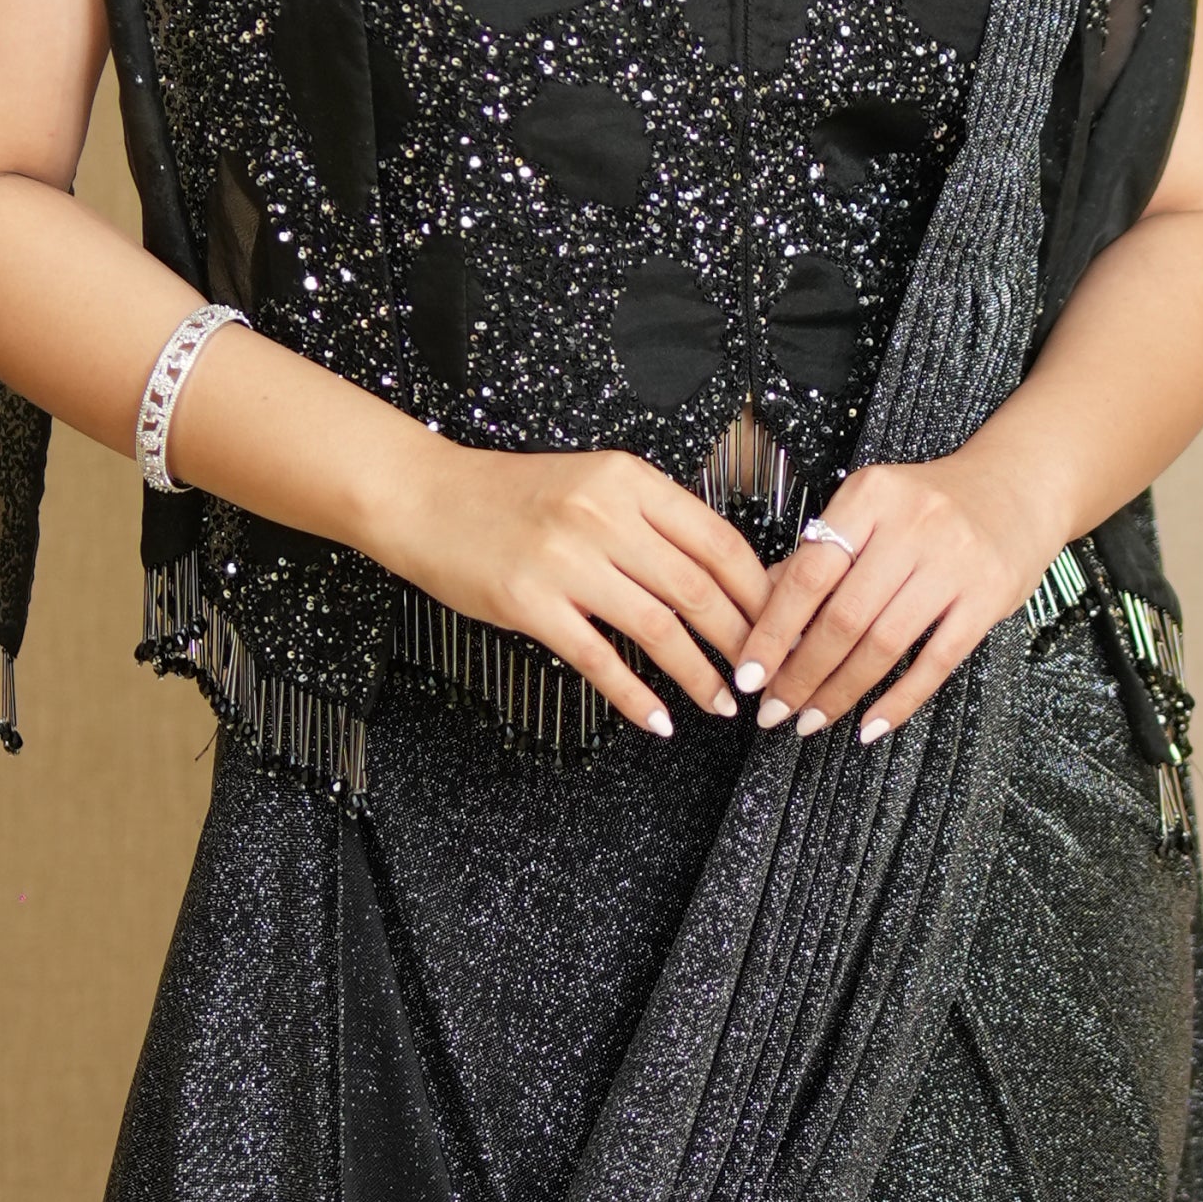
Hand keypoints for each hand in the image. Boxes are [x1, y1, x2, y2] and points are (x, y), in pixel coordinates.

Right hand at [378, 442, 766, 732]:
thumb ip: (650, 519)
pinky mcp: (530, 603)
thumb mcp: (591, 483)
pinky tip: (657, 720)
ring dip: (698, 675)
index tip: (778, 627)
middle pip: (698, 589)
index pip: (718, 541)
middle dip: (742, 642)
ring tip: (721, 704)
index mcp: (628, 480)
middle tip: (762, 677)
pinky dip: (635, 696)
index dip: (758, 592)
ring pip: (658, 627)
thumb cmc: (509, 495)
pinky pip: (599, 659)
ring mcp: (566, 560)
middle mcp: (603, 515)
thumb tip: (716, 575)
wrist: (424, 497)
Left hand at [728, 446, 1060, 740]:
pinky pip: (935, 662)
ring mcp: (955, 562)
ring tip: (812, 719)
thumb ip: (820, 553)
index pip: (809, 574)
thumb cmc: (932, 504)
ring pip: (884, 644)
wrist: (1017, 487)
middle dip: (802, 673)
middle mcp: (914, 525)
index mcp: (871, 495)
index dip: (773, 631)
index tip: (751, 674)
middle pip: (843, 617)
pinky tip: (870, 724)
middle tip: (776, 708)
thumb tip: (761, 611)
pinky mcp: (989, 596)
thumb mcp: (871, 507)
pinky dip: (899, 700)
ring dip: (841, 692)